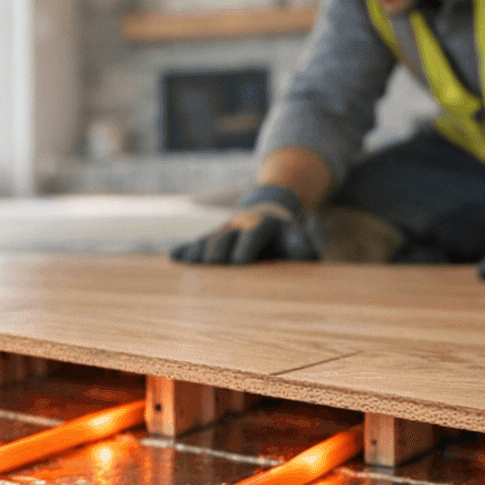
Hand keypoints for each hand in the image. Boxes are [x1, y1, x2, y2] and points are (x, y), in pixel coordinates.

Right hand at [171, 184, 316, 264]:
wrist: (268, 216)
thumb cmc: (286, 239)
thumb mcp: (300, 241)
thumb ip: (306, 245)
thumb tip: (310, 247)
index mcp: (262, 225)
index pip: (252, 234)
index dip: (245, 246)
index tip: (239, 263)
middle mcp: (238, 225)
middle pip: (224, 237)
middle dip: (219, 250)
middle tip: (215, 266)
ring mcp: (221, 231)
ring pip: (207, 240)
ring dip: (199, 253)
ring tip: (193, 268)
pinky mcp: (209, 240)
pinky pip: (194, 244)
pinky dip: (185, 251)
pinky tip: (175, 258)